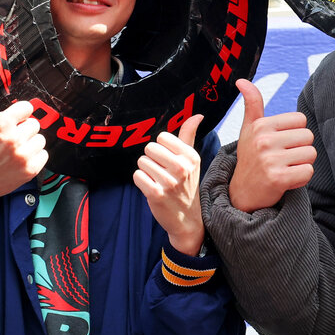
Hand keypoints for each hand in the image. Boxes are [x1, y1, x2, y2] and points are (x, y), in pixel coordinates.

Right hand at [0, 73, 46, 214]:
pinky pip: (44, 155)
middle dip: (24, 130)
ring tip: (14, 151)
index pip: (27, 108)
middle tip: (10, 140)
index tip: (12, 122)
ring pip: (40, 139)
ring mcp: (23, 155)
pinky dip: (34, 157)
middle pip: (34, 124)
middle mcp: (13, 138)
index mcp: (0, 123)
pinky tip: (19, 161)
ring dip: (30, 143)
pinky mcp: (30, 169)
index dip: (19, 115)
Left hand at [135, 113, 205, 253]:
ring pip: (142, 162)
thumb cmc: (187, 186)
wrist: (188, 220)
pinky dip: (141, 181)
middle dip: (151, 159)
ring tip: (158, 181)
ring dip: (146, 171)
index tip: (169, 161)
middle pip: (149, 148)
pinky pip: (137, 175)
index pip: (162, 137)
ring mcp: (169, 182)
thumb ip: (189, 136)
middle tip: (161, 172)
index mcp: (191, 156)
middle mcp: (182, 168)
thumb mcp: (192, 160)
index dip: (161, 148)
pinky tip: (152, 189)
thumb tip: (198, 115)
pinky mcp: (156, 194)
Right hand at [226, 78, 315, 212]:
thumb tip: (241, 80)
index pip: (301, 120)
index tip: (280, 144)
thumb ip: (251, 103)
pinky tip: (286, 180)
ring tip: (285, 169)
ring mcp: (270, 160)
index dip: (295, 133)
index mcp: (261, 125)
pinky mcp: (278, 179)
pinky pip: (308, 172)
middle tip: (283, 159)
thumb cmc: (251, 157)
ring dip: (302, 164)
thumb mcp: (249, 129)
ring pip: (311, 154)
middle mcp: (264, 141)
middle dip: (300, 149)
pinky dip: (301, 179)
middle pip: (308, 137)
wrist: (242, 192)